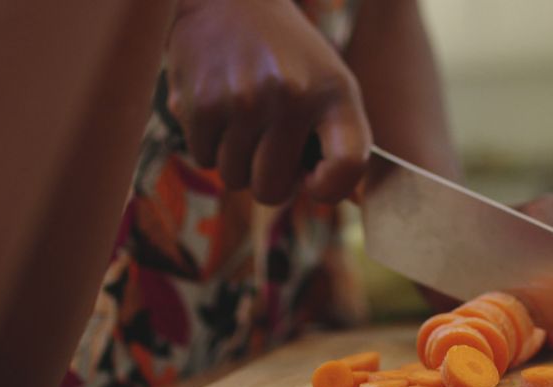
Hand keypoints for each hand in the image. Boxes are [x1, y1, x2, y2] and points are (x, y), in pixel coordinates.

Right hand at [166, 0, 370, 203]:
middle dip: (267, 179)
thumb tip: (349, 200)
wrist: (227, 0)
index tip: (313, 181)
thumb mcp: (329, 84)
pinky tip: (219, 108)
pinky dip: (209, 144)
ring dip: (235, 160)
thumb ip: (341, 141)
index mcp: (333, 93)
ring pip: (234, 179)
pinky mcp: (203, 102)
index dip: (330, 190)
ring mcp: (244, 100)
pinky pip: (204, 159)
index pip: (346, 167)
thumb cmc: (288, 56)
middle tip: (266, 146)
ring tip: (243, 120)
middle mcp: (291, 96)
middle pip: (272, 190)